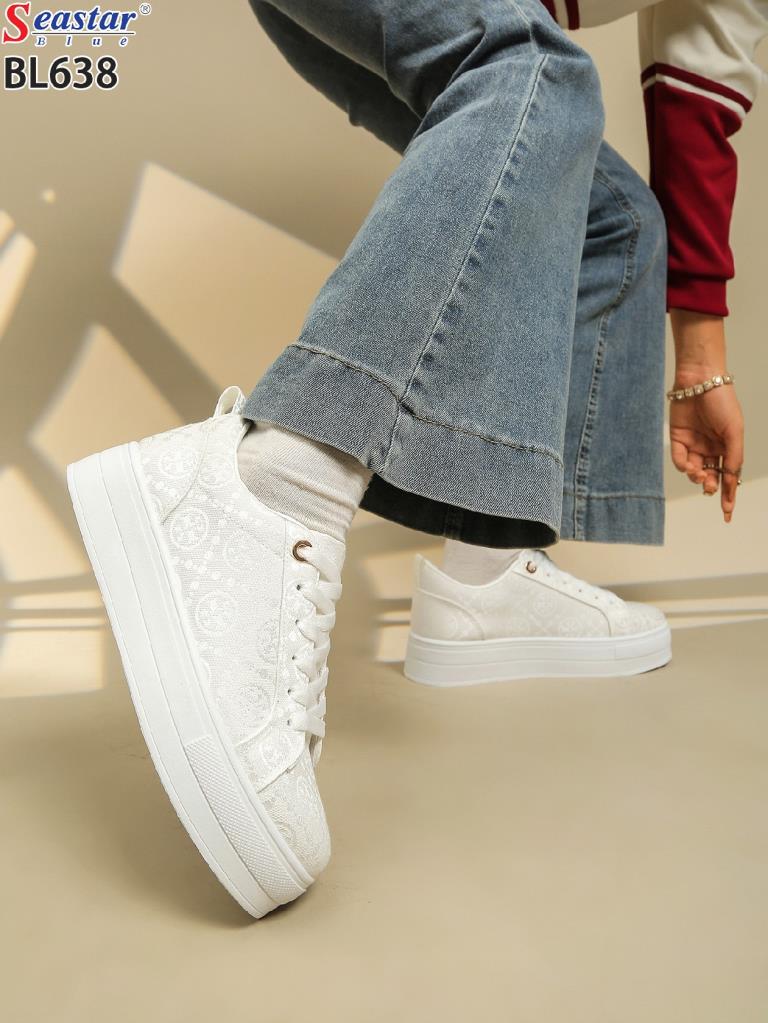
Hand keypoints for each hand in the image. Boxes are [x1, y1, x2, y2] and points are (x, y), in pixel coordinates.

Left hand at [668, 310, 743, 522]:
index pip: (729, 476)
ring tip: (699, 473)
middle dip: (710, 486)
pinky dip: (683, 466)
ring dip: (696, 476)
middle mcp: (711, 448)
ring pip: (694, 470)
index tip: (727, 514)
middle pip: (711, 476)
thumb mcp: (734, 431)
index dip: (729, 496)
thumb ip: (734, 456)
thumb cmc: (722, 402)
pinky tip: (688, 465)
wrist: (700, 380)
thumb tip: (731, 479)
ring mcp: (694, 444)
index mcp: (728, 447)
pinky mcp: (677, 438)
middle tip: (708, 487)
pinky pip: (679, 459)